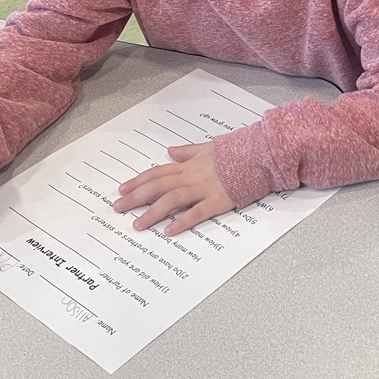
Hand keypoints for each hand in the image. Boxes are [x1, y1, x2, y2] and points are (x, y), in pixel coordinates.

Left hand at [113, 142, 232, 236]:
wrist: (259, 155)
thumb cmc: (236, 152)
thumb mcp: (208, 147)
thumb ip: (188, 151)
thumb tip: (171, 151)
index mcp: (189, 164)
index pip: (157, 173)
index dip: (138, 181)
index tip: (122, 190)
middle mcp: (192, 176)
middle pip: (158, 186)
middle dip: (136, 197)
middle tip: (119, 208)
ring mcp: (204, 188)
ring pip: (172, 199)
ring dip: (153, 212)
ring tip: (138, 224)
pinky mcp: (218, 200)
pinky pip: (197, 212)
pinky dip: (182, 221)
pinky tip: (169, 231)